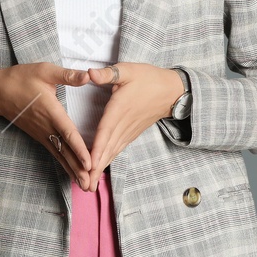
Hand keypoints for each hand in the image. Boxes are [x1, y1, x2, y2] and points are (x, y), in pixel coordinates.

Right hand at [0, 63, 95, 189]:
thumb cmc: (21, 79)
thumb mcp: (45, 71)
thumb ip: (67, 75)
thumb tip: (88, 76)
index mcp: (51, 111)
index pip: (68, 133)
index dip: (79, 149)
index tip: (89, 163)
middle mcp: (47, 127)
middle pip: (65, 151)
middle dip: (78, 168)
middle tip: (90, 185)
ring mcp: (42, 133)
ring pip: (60, 155)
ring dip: (72, 170)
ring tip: (84, 185)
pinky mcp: (39, 136)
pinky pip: (55, 152)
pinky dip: (65, 164)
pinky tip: (72, 173)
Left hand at [79, 62, 183, 191]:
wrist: (171, 91)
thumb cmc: (148, 78)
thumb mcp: (127, 70)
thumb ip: (108, 73)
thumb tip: (89, 74)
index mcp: (119, 108)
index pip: (106, 131)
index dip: (97, 148)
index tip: (89, 165)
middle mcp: (123, 124)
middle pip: (107, 148)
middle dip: (96, 168)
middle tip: (85, 186)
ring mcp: (128, 131)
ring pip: (112, 152)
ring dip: (101, 169)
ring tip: (90, 185)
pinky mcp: (131, 133)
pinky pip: (118, 149)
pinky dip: (108, 161)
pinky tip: (100, 170)